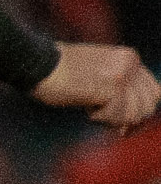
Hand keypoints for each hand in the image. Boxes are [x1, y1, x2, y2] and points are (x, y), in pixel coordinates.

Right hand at [32, 43, 159, 130]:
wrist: (35, 63)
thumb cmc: (55, 72)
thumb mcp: (94, 73)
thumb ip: (115, 87)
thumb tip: (128, 125)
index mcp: (129, 57)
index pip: (153, 92)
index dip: (139, 112)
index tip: (123, 126)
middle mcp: (131, 64)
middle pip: (148, 106)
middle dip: (127, 119)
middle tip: (103, 120)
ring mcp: (124, 75)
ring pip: (135, 114)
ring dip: (112, 119)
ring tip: (92, 111)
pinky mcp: (113, 87)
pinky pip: (118, 117)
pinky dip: (101, 119)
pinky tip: (86, 109)